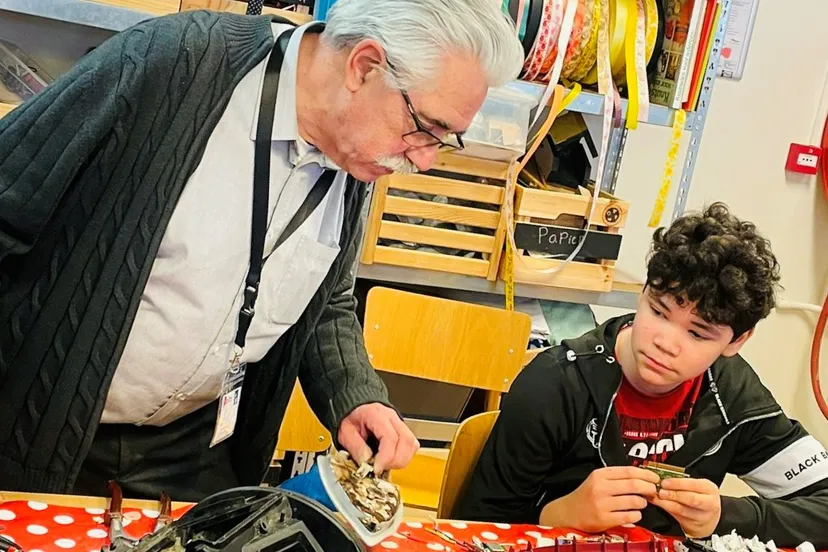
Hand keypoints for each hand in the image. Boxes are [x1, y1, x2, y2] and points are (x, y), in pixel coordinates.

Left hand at [337, 403, 418, 473]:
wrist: (355, 411)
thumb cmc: (351, 419)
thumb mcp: (345, 433)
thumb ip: (355, 448)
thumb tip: (366, 462)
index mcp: (376, 415)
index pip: (390, 437)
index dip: (386, 457)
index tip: (376, 468)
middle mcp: (392, 417)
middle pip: (406, 441)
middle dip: (395, 461)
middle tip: (380, 468)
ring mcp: (400, 423)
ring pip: (412, 444)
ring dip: (401, 460)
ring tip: (385, 464)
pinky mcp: (403, 431)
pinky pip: (412, 445)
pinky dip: (404, 457)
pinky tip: (391, 460)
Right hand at [540, 467, 659, 532]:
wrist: (569, 513)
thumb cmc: (587, 495)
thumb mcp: (598, 480)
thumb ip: (617, 478)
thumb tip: (644, 477)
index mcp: (600, 475)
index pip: (629, 471)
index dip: (646, 474)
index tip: (656, 478)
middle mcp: (600, 487)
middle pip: (634, 484)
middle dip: (649, 488)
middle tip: (654, 491)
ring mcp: (602, 504)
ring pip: (634, 501)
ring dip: (643, 502)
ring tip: (642, 503)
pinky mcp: (604, 519)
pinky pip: (630, 516)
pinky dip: (637, 515)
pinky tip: (635, 514)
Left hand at [649, 478, 720, 537]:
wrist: (709, 518)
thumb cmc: (700, 497)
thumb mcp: (697, 487)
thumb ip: (682, 483)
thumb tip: (663, 478)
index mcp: (710, 489)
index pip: (694, 485)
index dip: (678, 483)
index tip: (664, 482)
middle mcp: (709, 503)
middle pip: (691, 499)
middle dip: (673, 494)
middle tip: (660, 492)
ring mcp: (702, 516)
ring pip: (682, 510)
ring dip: (667, 503)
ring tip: (657, 498)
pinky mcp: (693, 525)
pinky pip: (677, 517)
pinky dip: (666, 509)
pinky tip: (659, 504)